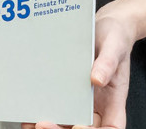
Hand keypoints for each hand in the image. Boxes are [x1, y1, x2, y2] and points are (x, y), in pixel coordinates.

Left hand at [26, 0, 145, 128]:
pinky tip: (30, 112)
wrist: (105, 26)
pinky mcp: (67, 92)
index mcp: (114, 100)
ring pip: (68, 124)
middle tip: (44, 124)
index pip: (111, 128)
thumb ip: (108, 63)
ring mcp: (81, 101)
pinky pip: (57, 108)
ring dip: (51, 126)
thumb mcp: (115, 46)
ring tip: (31, 123)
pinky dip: (44, 113)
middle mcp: (97, 105)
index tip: (80, 127)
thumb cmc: (115, 38)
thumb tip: (97, 79)